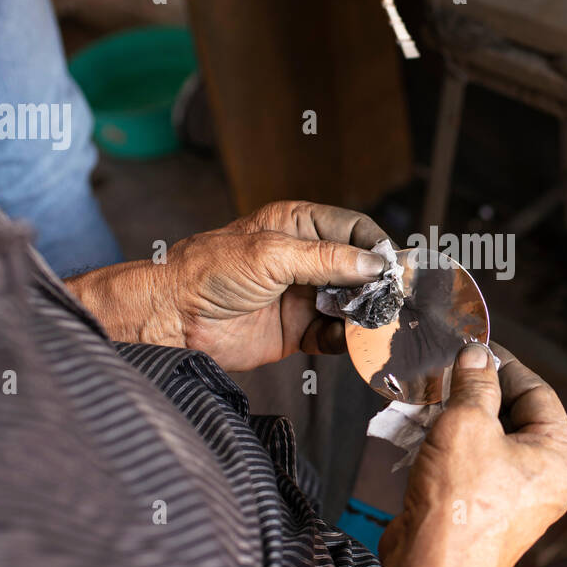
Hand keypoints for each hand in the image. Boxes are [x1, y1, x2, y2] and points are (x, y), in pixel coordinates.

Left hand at [67, 200, 391, 370]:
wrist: (173, 318)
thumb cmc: (208, 272)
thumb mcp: (271, 255)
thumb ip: (326, 259)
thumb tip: (372, 265)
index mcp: (298, 225)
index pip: (353, 228)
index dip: (376, 246)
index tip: (393, 267)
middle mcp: (305, 259)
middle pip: (359, 268)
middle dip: (377, 284)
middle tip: (392, 299)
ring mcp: (304, 295)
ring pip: (352, 303)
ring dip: (365, 314)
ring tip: (374, 323)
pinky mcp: (298, 330)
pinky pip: (335, 335)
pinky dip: (347, 341)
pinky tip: (349, 341)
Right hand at [352, 343, 566, 566]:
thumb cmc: (458, 510)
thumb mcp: (466, 423)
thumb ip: (475, 383)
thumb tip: (476, 358)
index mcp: (560, 456)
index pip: (538, 391)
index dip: (502, 365)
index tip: (475, 349)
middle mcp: (547, 480)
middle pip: (515, 415)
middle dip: (477, 394)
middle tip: (448, 375)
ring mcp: (518, 499)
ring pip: (491, 440)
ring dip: (458, 419)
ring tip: (431, 403)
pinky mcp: (487, 512)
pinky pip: (474, 466)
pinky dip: (451, 447)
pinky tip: (424, 436)